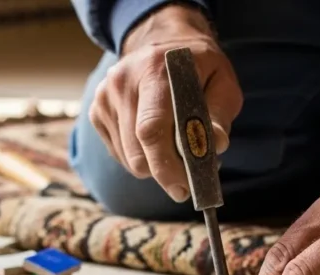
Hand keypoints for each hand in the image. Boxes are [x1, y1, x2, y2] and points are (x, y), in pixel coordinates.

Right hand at [89, 4, 242, 200]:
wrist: (164, 42)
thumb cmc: (199, 67)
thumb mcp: (222, 81)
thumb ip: (220, 112)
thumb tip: (215, 145)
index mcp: (155, 71)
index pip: (151, 128)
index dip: (166, 165)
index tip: (184, 187)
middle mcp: (122, 83)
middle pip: (137, 151)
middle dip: (164, 174)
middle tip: (187, 180)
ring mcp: (104, 98)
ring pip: (128, 158)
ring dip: (153, 166)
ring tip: (175, 153)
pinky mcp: (96, 112)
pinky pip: (120, 154)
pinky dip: (140, 157)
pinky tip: (156, 142)